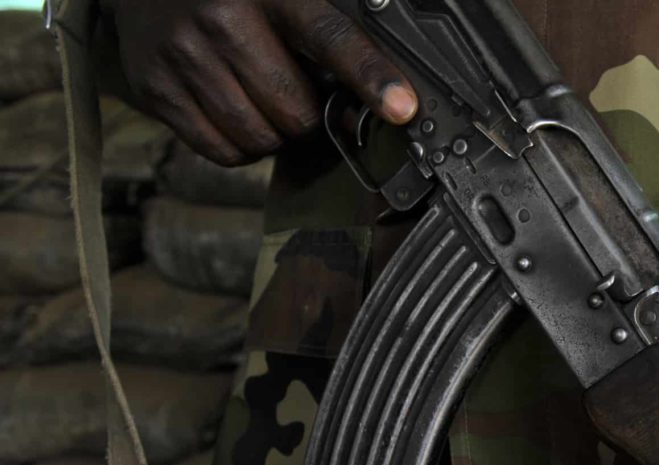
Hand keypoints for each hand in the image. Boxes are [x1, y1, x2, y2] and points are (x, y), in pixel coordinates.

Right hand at [100, 0, 418, 165]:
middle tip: (299, 92)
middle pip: (294, 110)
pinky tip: (238, 112)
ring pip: (259, 138)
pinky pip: (220, 151)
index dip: (371, 76)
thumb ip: (327, 30)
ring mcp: (183, 56)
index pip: (331, 38)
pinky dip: (240, 146)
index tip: (402, 108)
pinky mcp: (155, 88)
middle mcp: (222, 20)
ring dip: (275, 133)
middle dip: (308, 114)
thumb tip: (378, 93)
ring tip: (265, 99)